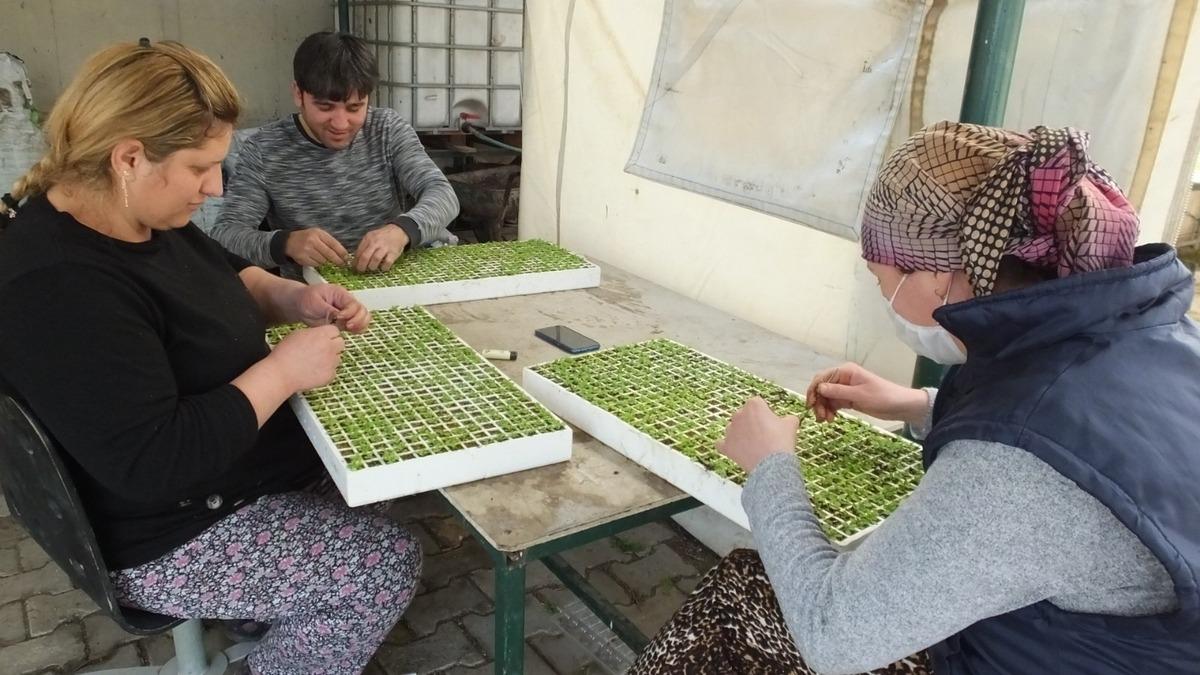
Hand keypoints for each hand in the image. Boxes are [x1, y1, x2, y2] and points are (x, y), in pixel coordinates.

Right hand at [269, 324, 344, 391]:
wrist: (281, 374)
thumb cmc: (285, 354)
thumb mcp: (298, 334)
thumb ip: (314, 332)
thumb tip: (322, 333)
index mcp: (322, 335)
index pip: (335, 331)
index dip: (329, 335)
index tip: (323, 339)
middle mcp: (330, 347)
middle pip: (341, 343)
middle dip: (333, 346)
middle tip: (321, 350)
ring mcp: (331, 362)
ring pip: (337, 358)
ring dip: (330, 359)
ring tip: (313, 362)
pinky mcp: (330, 375)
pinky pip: (333, 371)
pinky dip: (326, 371)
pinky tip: (313, 371)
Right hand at [285, 228, 348, 266]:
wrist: (289, 242)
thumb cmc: (307, 238)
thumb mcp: (318, 234)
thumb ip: (329, 242)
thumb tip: (342, 253)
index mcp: (318, 233)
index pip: (334, 244)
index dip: (342, 252)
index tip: (347, 258)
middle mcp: (313, 241)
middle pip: (329, 253)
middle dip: (338, 261)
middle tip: (343, 265)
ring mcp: (307, 250)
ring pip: (323, 260)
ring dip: (329, 264)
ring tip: (333, 265)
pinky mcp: (303, 258)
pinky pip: (316, 264)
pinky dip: (320, 265)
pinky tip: (321, 264)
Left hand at [292, 284, 370, 332]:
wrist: (299, 304)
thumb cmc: (306, 299)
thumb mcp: (314, 302)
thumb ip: (328, 310)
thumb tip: (339, 316)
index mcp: (340, 294)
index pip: (354, 304)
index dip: (349, 313)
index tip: (338, 318)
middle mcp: (347, 303)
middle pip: (363, 311)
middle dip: (358, 320)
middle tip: (347, 326)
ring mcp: (348, 312)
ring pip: (364, 319)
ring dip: (359, 326)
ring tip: (348, 329)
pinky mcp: (345, 321)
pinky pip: (358, 326)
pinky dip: (357, 330)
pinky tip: (348, 331)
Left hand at [354, 223, 408, 271]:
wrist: (397, 232)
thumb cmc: (382, 237)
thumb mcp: (371, 237)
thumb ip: (364, 247)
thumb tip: (356, 260)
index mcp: (368, 238)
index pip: (359, 252)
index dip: (355, 262)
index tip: (355, 267)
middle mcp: (376, 242)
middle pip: (365, 256)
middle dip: (361, 266)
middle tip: (361, 270)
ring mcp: (385, 247)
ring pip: (375, 259)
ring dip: (372, 267)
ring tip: (372, 268)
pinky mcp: (393, 252)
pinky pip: (387, 262)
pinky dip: (384, 267)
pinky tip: (383, 268)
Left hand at [717, 397, 799, 472]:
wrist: (772, 464)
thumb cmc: (781, 442)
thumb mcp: (791, 424)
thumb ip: (788, 418)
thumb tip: (789, 419)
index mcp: (753, 405)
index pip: (757, 403)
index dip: (764, 412)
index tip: (770, 421)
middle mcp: (738, 414)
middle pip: (744, 415)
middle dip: (752, 422)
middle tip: (764, 434)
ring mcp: (730, 430)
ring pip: (733, 429)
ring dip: (741, 434)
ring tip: (754, 445)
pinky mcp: (726, 446)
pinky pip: (722, 444)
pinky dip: (728, 446)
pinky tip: (736, 449)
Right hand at [805, 362, 928, 423]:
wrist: (901, 406)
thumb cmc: (883, 397)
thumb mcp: (860, 395)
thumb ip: (838, 392)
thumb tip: (819, 388)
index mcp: (845, 372)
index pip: (822, 378)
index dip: (813, 390)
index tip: (810, 405)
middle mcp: (843, 378)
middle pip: (822, 388)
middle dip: (818, 402)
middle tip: (819, 417)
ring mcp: (846, 389)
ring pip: (826, 397)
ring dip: (823, 408)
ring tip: (826, 420)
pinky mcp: (849, 399)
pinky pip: (834, 403)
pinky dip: (830, 410)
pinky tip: (831, 419)